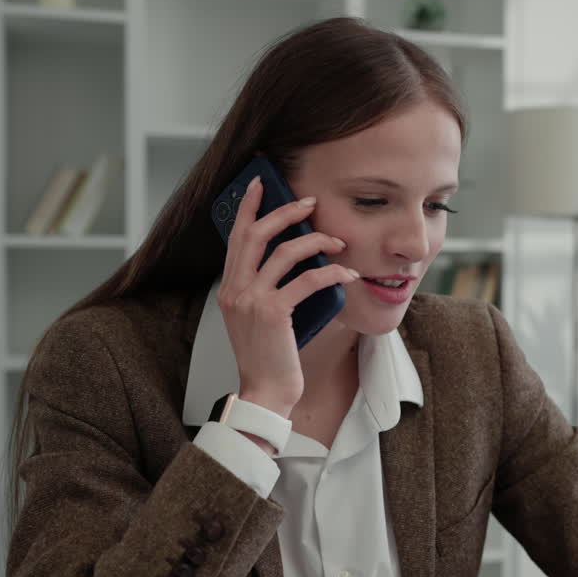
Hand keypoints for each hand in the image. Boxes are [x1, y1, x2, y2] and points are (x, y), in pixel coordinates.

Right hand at [216, 176, 358, 422]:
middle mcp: (235, 289)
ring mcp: (252, 301)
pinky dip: (330, 273)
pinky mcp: (273, 313)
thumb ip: (264, 288)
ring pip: (283, 253)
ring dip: (315, 241)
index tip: (262, 184)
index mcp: (230, 287)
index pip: (236, 237)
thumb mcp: (258, 317)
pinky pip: (306, 281)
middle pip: (256, 234)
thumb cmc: (269, 356)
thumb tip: (292, 258)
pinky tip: (347, 275)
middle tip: (310, 202)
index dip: (248, 207)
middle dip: (285, 212)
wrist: (265, 392)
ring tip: (338, 241)